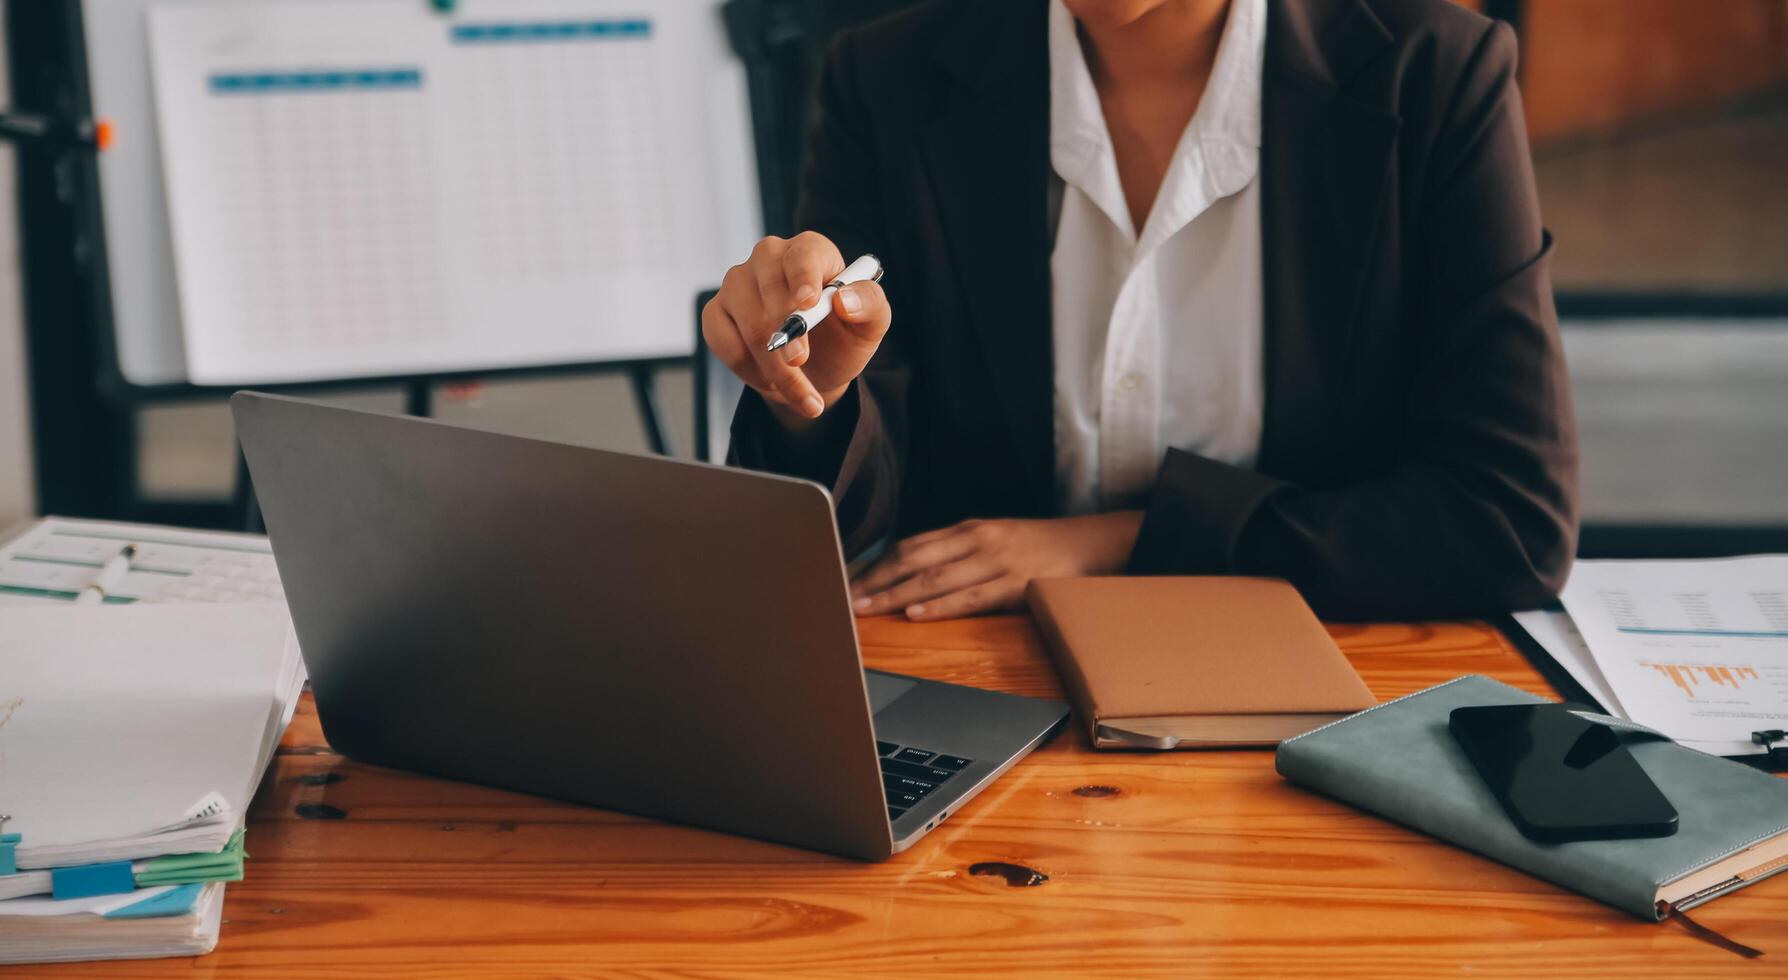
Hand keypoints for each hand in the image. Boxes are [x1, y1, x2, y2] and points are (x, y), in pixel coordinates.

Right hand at [700, 232, 891, 425]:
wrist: (815, 369)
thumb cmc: (843, 337)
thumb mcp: (870, 325)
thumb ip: (870, 305)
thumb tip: (845, 299)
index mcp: (810, 251)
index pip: (803, 255)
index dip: (803, 277)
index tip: (807, 303)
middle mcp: (769, 258)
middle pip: (772, 293)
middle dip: (788, 336)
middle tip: (801, 363)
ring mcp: (738, 282)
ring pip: (749, 324)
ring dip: (773, 365)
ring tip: (797, 388)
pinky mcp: (716, 311)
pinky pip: (724, 341)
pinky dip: (749, 369)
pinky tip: (770, 379)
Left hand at [850, 512, 1144, 620]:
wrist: (1096, 544)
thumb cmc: (1041, 548)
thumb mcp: (996, 541)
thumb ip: (959, 553)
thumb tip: (915, 572)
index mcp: (970, 529)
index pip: (911, 546)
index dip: (876, 564)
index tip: (847, 580)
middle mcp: (978, 540)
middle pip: (914, 560)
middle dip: (874, 581)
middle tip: (843, 598)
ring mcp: (997, 562)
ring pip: (935, 579)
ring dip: (894, 596)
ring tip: (865, 609)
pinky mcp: (1017, 585)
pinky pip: (971, 598)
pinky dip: (940, 606)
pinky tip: (915, 613)